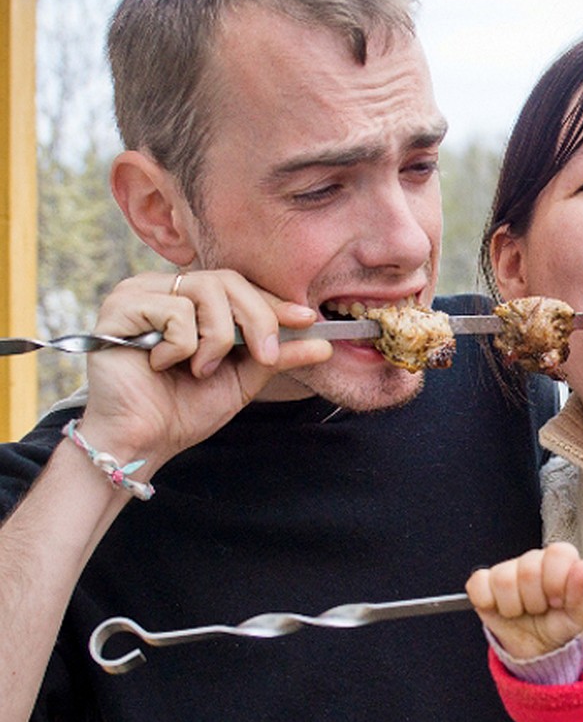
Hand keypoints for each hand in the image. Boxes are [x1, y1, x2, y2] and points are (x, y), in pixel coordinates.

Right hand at [79, 268, 329, 470]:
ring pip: (205, 290)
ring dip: (216, 339)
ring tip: (199, 369)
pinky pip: (173, 310)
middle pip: (228, 280)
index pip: (241, 285)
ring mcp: (139, 293)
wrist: (144, 441)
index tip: (306, 320)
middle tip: (263, 356)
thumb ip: (279, 357)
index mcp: (192, 300)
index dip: (274, 302)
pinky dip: (180, 347)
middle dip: (257, 319)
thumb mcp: (244, 379)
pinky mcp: (119, 307)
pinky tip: (161, 365)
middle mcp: (165, 288)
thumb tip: (324, 344)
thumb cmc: (185, 409)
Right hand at [465, 541, 582, 657]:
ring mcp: (507, 571)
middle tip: (543, 609)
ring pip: (503, 580)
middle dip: (537, 600)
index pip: (557, 554)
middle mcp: (532, 561)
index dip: (558, 582)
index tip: (560, 600)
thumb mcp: (582, 613)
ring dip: (515, 606)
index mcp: (560, 561)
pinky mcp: (484, 584)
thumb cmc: (564, 626)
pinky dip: (489, 603)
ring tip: (526, 611)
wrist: (544, 650)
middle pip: (528, 570)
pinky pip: (478, 584)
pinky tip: (504, 610)